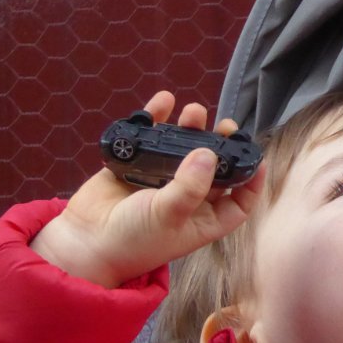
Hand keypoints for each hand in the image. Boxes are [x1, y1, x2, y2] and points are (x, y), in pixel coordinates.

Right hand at [30, 91, 264, 287]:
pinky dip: (157, 117)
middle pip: (215, 167)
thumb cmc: (134, 239)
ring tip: (193, 113)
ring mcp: (162, 178)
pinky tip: (163, 101)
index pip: (239, 201)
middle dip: (222, 145)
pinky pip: (151, 136)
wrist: (85, 241)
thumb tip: (208, 153)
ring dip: (191, 127)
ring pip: (184, 147)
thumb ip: (189, 186)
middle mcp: (188, 198)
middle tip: (225, 127)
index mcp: (204, 219)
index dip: (252, 182)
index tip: (257, 157)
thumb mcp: (168, 216)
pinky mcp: (137, 163)